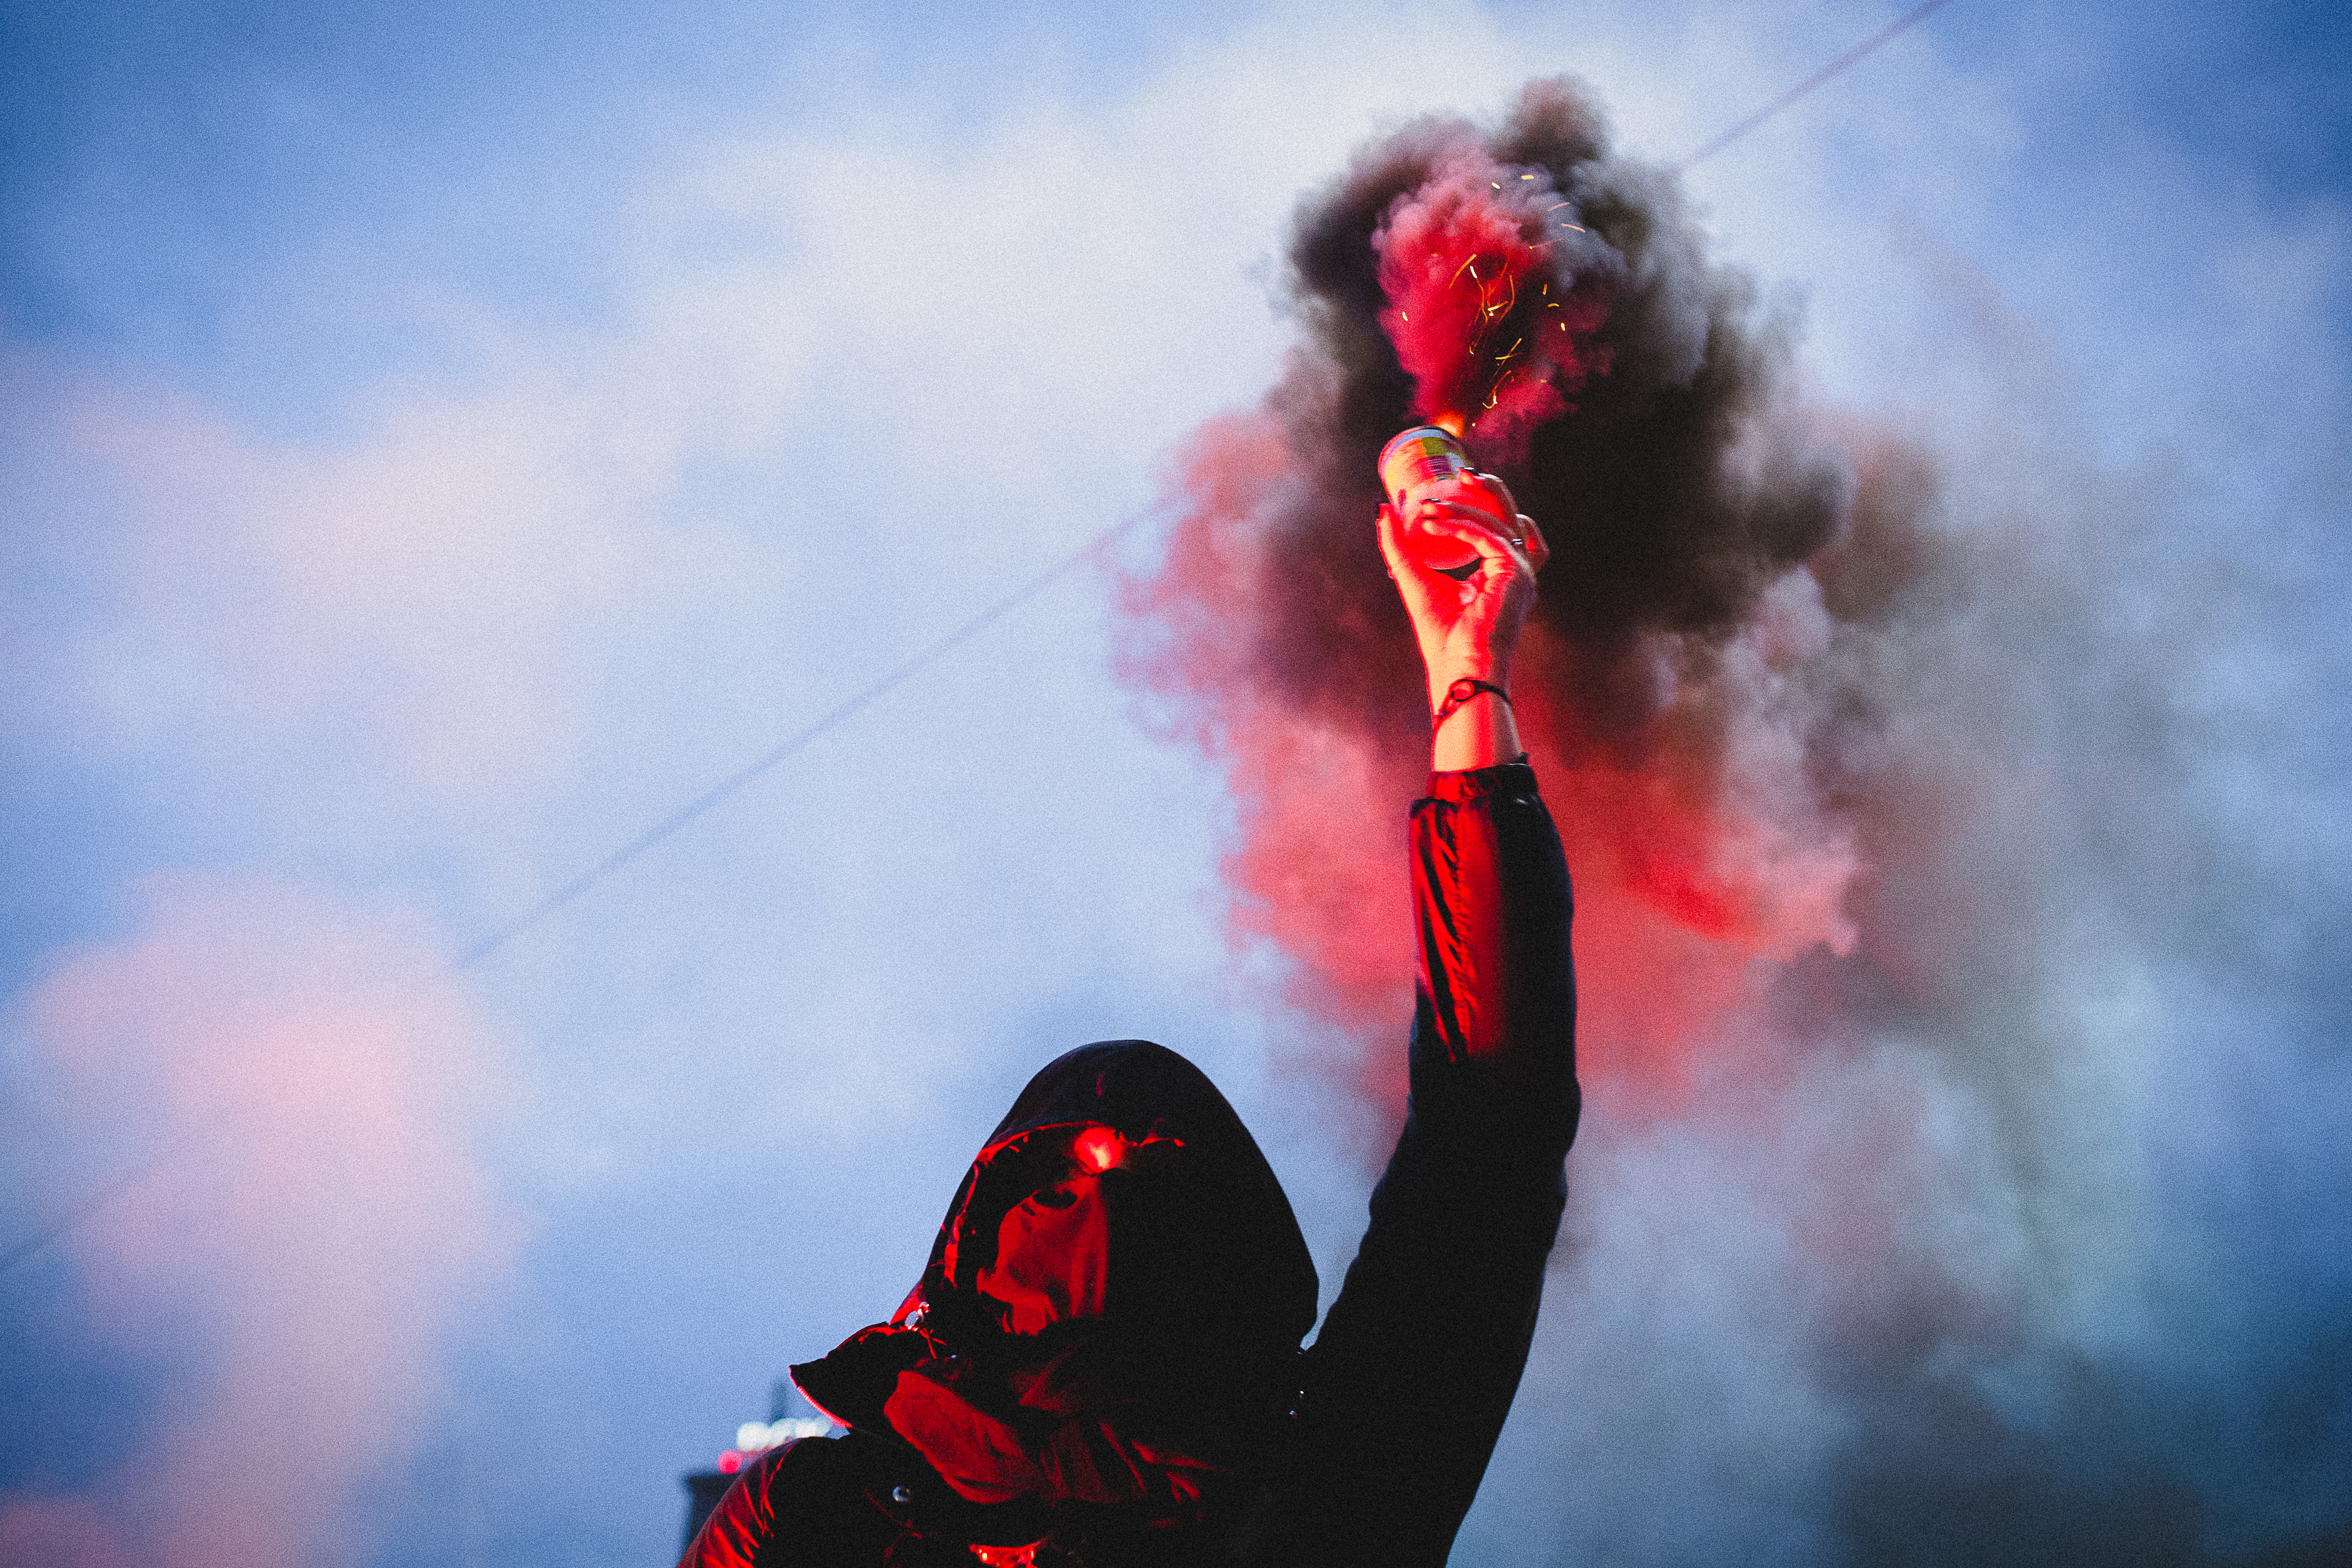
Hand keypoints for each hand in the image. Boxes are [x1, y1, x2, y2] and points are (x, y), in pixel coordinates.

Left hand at [1376, 472, 1548, 710]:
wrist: (1457, 668)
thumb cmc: (1441, 635)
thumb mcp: (1413, 578)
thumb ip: (1399, 544)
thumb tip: (1382, 508)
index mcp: (1499, 575)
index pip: (1495, 531)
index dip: (1472, 507)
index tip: (1435, 500)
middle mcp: (1516, 573)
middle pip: (1512, 517)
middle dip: (1489, 491)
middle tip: (1462, 473)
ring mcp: (1521, 573)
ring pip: (1502, 521)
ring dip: (1465, 506)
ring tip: (1429, 506)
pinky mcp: (1516, 574)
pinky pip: (1489, 536)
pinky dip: (1460, 524)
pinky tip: (1431, 522)